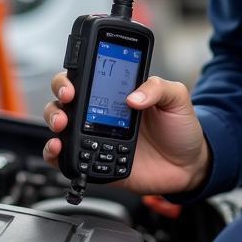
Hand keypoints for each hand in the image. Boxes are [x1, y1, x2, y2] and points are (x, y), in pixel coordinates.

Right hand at [42, 71, 209, 194]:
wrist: (188, 165)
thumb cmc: (180, 128)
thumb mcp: (177, 98)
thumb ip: (158, 88)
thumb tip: (133, 96)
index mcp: (116, 93)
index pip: (85, 76)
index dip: (72, 77)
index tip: (73, 84)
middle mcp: (100, 113)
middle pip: (64, 99)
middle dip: (58, 97)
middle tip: (68, 101)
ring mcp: (95, 137)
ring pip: (60, 126)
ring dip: (53, 122)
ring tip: (62, 127)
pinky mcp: (94, 162)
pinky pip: (67, 158)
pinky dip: (56, 154)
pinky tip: (60, 150)